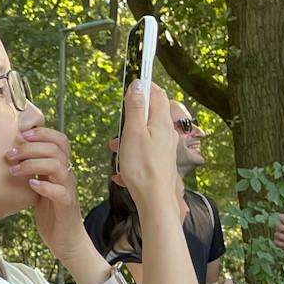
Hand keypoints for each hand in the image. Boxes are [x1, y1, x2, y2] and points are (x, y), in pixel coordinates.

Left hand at [8, 126, 84, 262]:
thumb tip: (11, 154)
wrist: (65, 241)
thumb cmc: (50, 213)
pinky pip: (60, 191)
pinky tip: (29, 185)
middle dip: (30, 147)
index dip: (42, 133)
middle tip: (10, 154)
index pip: (60, 140)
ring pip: (57, 166)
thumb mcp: (39, 187)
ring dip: (33, 164)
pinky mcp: (67, 206)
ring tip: (14, 170)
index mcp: (61, 168)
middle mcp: (67, 176)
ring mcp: (69, 190)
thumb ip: (33, 171)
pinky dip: (43, 186)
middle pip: (56, 149)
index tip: (20, 134)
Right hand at [111, 80, 180, 208]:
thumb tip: (138, 84)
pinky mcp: (162, 163)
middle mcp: (167, 133)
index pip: (158, 93)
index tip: (133, 85)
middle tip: (119, 126)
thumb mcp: (133, 132)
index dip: (146, 86)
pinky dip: (132, 157)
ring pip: (145, 135)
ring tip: (116, 150)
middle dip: (132, 117)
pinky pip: (144, 154)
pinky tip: (122, 171)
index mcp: (161, 121)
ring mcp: (165, 148)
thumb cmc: (142, 167)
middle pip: (151, 115)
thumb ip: (136, 107)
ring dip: (129, 139)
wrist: (155, 200)